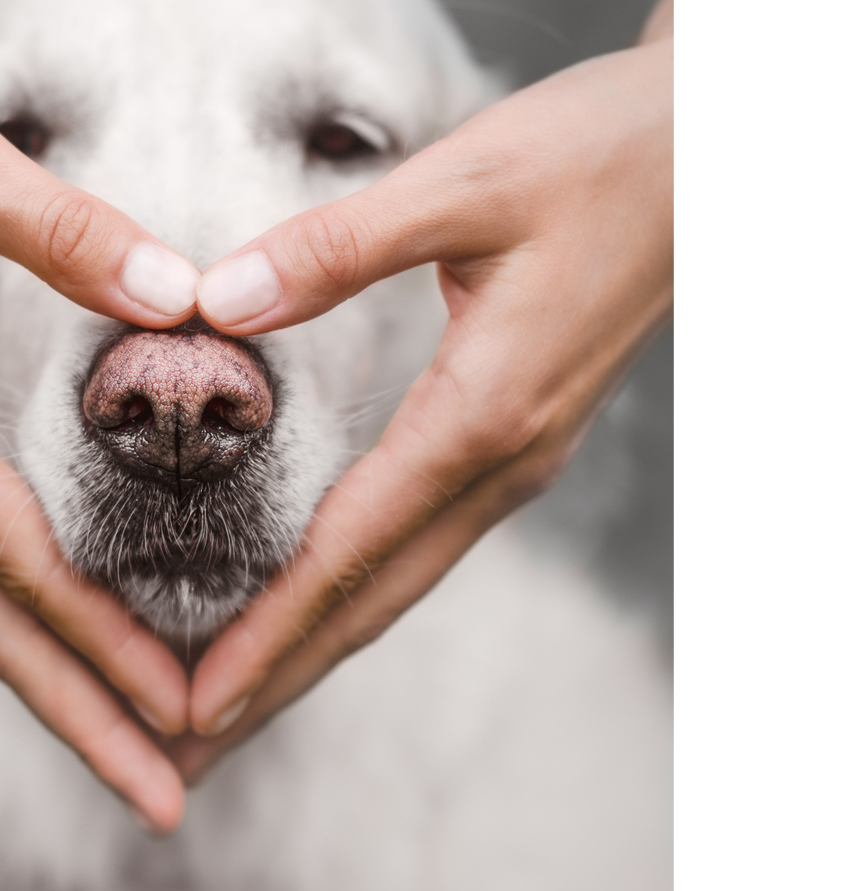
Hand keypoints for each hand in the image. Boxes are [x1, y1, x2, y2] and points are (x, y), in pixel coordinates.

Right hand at [0, 0, 202, 830]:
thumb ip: (64, 231)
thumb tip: (178, 295)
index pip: (18, 561)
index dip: (103, 644)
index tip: (180, 712)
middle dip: (77, 715)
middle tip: (162, 797)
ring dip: (43, 679)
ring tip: (122, 746)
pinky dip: (6, 614)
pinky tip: (49, 638)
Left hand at [174, 0, 672, 779]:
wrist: (710, 153)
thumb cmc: (597, 156)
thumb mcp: (466, 180)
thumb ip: (335, 248)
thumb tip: (218, 302)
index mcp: (485, 412)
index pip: (353, 551)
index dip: (270, 632)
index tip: (200, 701)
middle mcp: (504, 460)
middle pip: (375, 599)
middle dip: (280, 675)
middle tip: (190, 748)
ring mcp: (516, 458)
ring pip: (399, 582)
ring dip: (314, 647)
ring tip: (238, 701)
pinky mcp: (514, 438)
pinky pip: (420, 541)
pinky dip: (355, 592)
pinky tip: (314, 607)